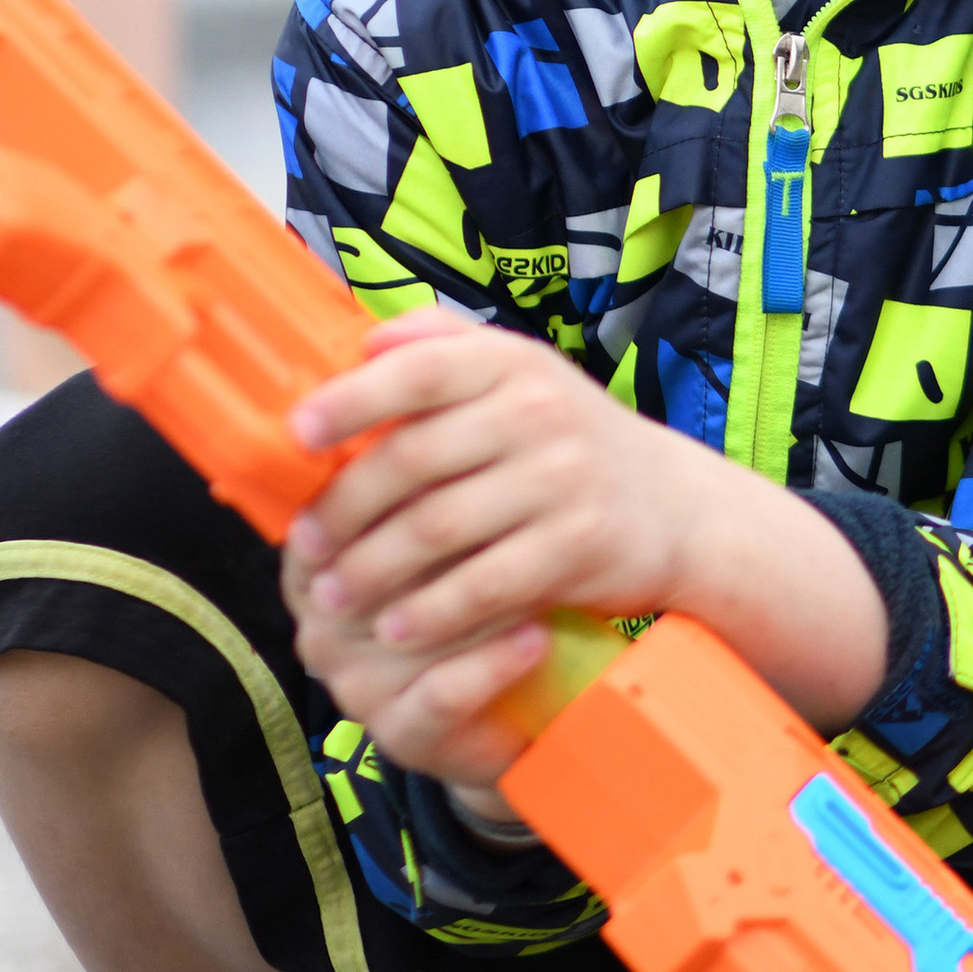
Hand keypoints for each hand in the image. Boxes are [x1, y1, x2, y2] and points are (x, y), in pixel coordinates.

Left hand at [280, 317, 705, 804]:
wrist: (677, 507)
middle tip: (304, 545)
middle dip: (345, 509)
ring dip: (373, 570)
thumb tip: (365, 341)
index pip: (417, 371)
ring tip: (334, 596)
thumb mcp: (523, 375)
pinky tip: (396, 629)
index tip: (296, 433)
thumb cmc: (573, 442)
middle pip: (412, 460)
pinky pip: (483, 584)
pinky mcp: (577, 545)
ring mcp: (561, 479)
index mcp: (511, 363)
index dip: (350, 400)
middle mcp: (538, 412)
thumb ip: (445, 346)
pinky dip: (431, 612)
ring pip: (438, 529)